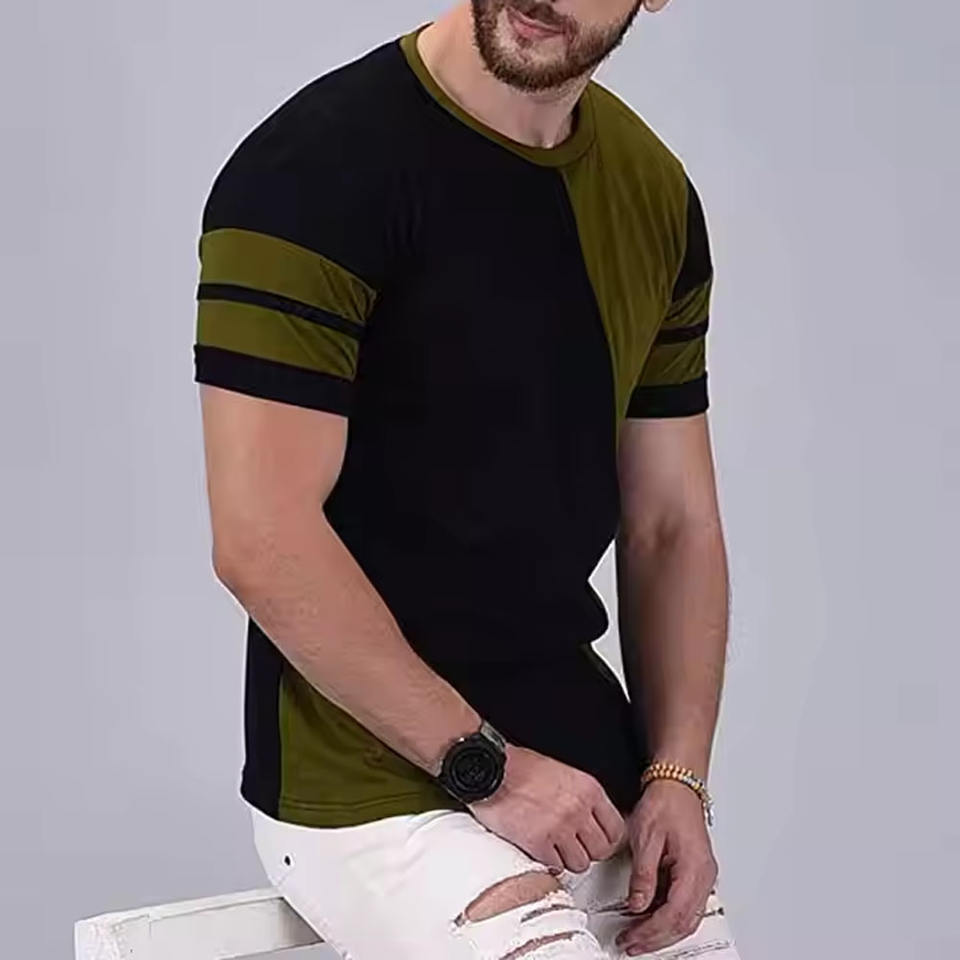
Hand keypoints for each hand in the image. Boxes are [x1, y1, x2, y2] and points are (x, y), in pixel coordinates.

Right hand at [467, 743, 625, 872]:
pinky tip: (540, 849)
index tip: (596, 841)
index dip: (606, 839)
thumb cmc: (521, 768)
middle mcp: (578, 809)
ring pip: (581, 864)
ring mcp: (559, 827)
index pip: (616, 829)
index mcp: (588, 789)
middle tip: (573, 846)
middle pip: (601, 851)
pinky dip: (548, 862)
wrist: (492, 769)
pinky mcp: (538, 842)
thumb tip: (592, 821)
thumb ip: (581, 797)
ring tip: (554, 847)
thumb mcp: (563, 773)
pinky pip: (556, 867)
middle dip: (588, 852)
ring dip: (567, 859)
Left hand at [615, 779, 718, 954]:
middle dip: (656, 938)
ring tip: (637, 936)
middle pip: (684, 922)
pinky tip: (648, 917)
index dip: (651, 931)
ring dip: (662, 931)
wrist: (677, 784)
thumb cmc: (665, 802)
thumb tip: (637, 905)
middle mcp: (703, 876)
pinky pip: (685, 905)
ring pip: (687, 918)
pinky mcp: (694, 873)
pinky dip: (667, 916)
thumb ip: (643, 874)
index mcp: (695, 868)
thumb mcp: (646, 836)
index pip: (674, 913)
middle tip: (631, 944)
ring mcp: (701, 876)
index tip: (631, 937)